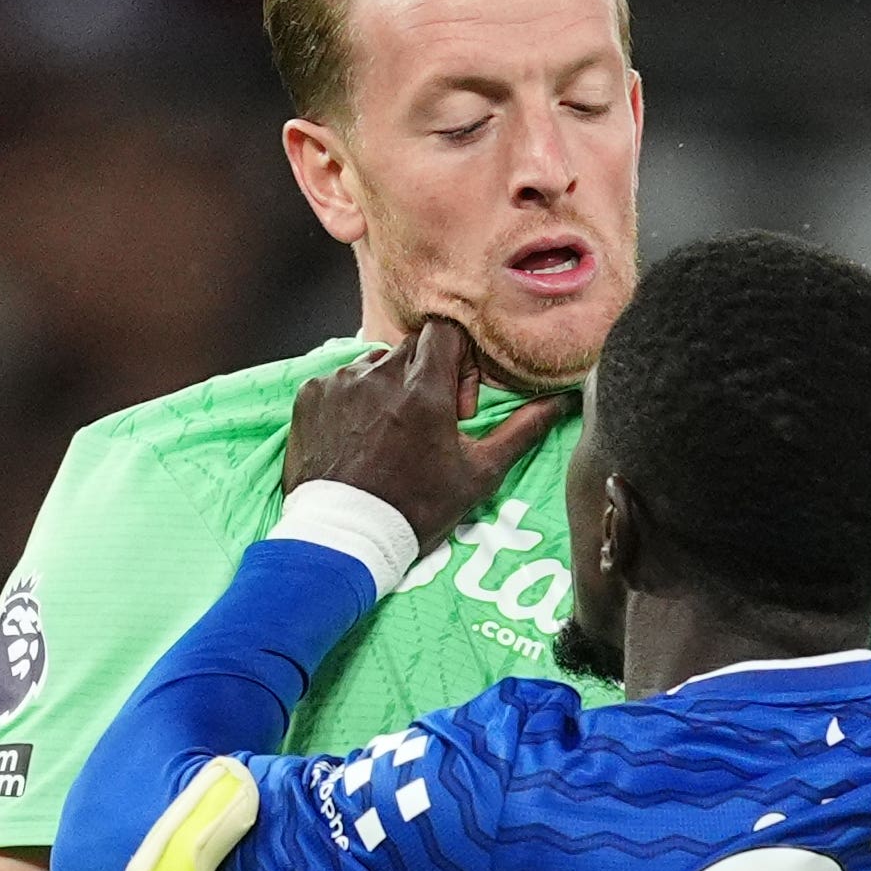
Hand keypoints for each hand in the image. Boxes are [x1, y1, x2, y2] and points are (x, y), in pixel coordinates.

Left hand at [285, 315, 570, 560]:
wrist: (345, 540)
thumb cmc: (417, 509)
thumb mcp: (478, 474)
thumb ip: (521, 430)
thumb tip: (561, 402)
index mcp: (423, 387)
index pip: (446, 331)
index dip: (458, 360)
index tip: (456, 401)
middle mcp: (379, 374)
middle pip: (411, 349)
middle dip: (424, 377)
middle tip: (424, 425)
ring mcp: (339, 383)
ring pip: (373, 364)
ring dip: (386, 388)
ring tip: (386, 435)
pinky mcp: (309, 396)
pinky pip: (338, 381)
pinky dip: (350, 401)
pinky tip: (356, 439)